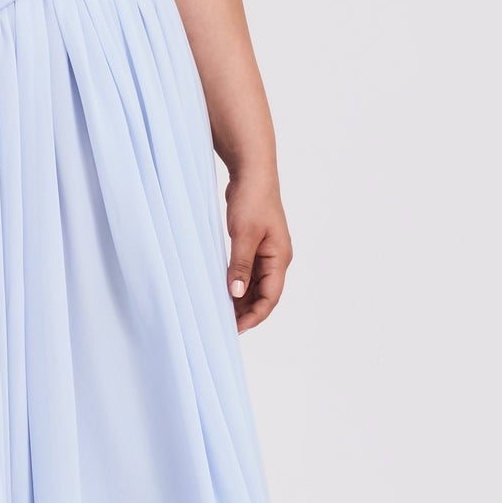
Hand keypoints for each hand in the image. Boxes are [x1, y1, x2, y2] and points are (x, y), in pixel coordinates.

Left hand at [222, 170, 292, 332]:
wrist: (252, 174)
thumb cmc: (253, 200)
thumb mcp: (244, 235)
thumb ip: (240, 265)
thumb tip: (236, 293)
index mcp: (279, 258)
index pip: (270, 297)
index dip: (255, 316)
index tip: (236, 328)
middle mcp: (276, 259)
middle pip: (264, 295)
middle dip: (246, 311)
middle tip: (224, 325)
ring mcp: (266, 253)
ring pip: (255, 285)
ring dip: (241, 299)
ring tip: (221, 312)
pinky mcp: (254, 246)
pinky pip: (247, 272)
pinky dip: (237, 283)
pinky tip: (222, 291)